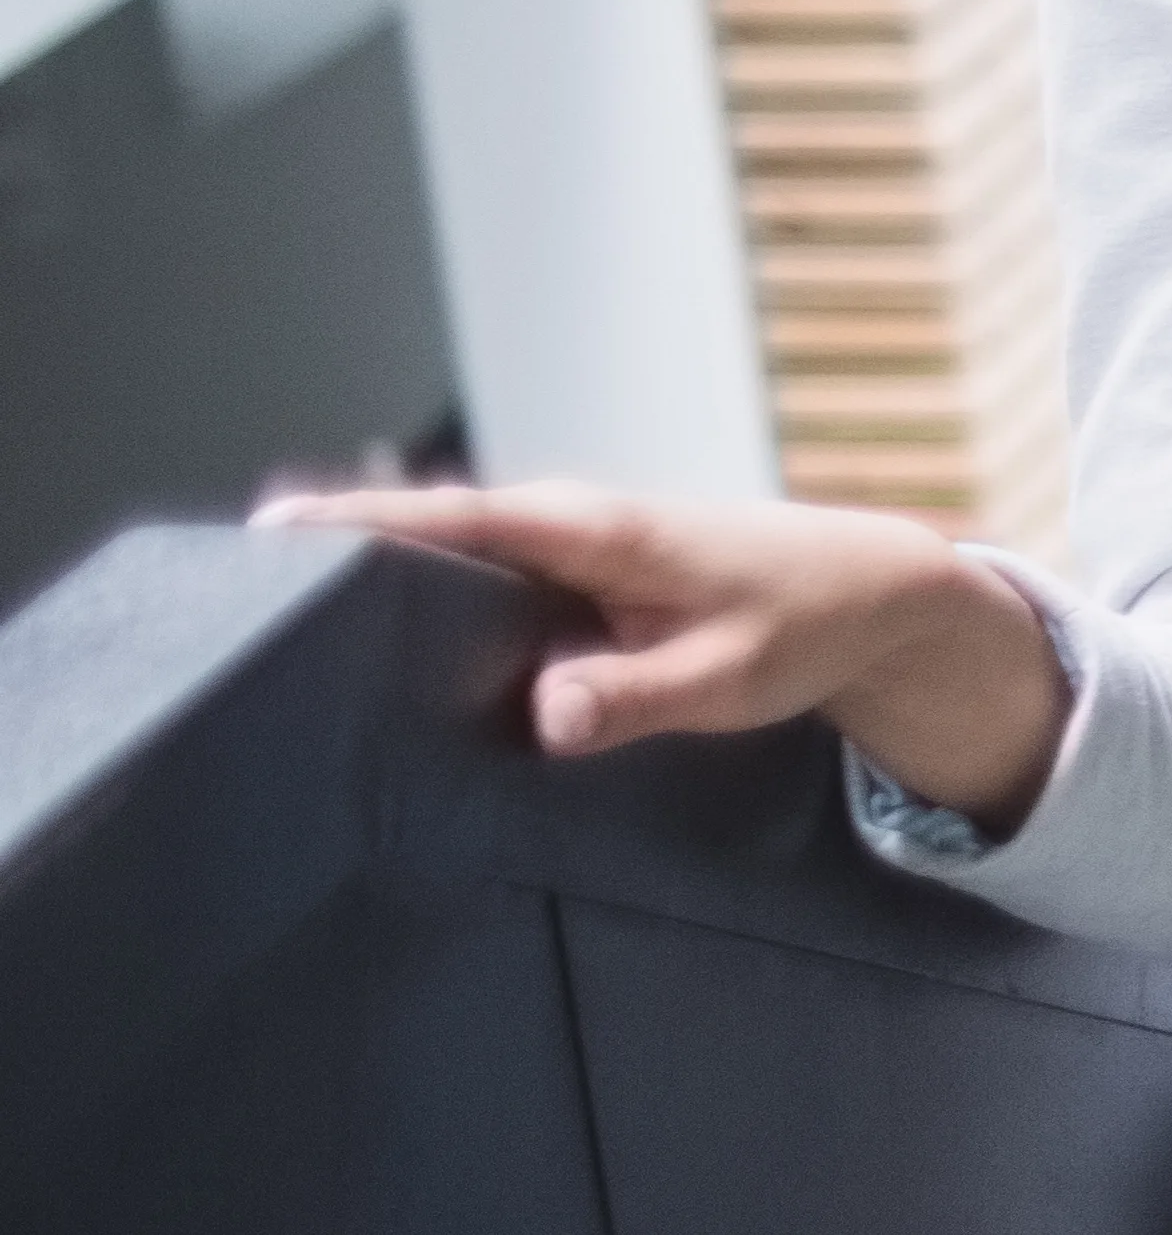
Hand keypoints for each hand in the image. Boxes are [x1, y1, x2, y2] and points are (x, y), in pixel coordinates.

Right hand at [269, 475, 1071, 826]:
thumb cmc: (806, 623)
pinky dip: (429, 614)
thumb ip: (638, 697)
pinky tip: (377, 668)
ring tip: (273, 641)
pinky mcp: (572, 583)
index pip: (452, 519)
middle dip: (333, 561)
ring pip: (447, 567)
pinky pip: (482, 592)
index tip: (266, 534)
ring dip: (374, 592)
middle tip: (234, 609)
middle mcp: (565, 525)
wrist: (874, 592)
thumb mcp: (733, 675)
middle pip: (423, 536)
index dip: (358, 524)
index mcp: (594, 530)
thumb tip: (542, 714)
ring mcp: (564, 553)